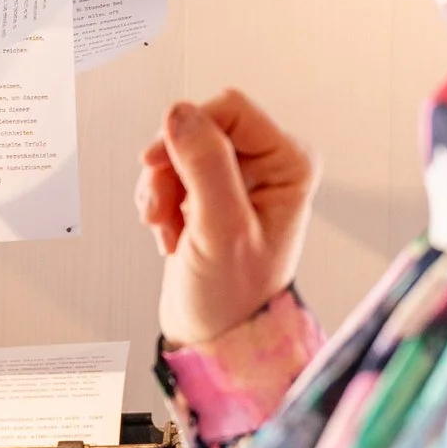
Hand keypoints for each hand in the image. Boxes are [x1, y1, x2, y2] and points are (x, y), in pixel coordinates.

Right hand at [133, 89, 318, 345]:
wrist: (215, 337)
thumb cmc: (233, 296)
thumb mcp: (220, 230)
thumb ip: (205, 167)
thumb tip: (180, 113)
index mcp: (290, 163)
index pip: (230, 109)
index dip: (188, 131)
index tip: (156, 163)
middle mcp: (270, 164)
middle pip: (200, 127)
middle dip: (170, 169)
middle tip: (161, 212)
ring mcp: (240, 178)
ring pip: (180, 149)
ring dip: (160, 188)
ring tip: (167, 231)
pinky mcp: (213, 192)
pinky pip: (172, 171)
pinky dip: (160, 200)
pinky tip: (169, 234)